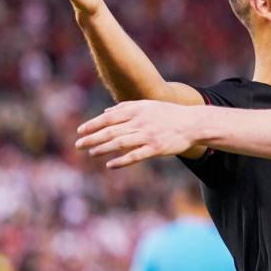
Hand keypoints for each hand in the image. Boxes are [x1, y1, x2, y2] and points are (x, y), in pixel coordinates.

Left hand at [75, 101, 197, 168]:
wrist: (192, 124)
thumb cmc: (169, 114)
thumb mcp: (148, 105)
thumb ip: (126, 107)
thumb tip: (106, 112)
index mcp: (137, 110)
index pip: (109, 117)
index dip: (93, 124)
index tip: (79, 131)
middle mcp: (140, 122)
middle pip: (111, 131)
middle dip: (92, 138)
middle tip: (78, 145)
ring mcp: (148, 136)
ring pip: (120, 143)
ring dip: (103, 148)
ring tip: (91, 153)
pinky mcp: (156, 148)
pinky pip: (135, 156)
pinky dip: (121, 160)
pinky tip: (110, 165)